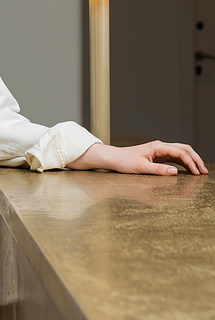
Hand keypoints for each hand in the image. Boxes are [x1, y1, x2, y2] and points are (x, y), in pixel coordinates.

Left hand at [67, 141, 207, 175]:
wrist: (114, 158)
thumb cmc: (125, 162)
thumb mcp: (141, 168)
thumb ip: (158, 170)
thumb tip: (175, 172)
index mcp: (157, 147)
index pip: (179, 152)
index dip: (190, 162)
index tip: (197, 173)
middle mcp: (160, 146)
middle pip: (184, 149)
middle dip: (196, 159)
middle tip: (204, 171)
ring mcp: (160, 151)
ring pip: (181, 152)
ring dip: (191, 160)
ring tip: (200, 171)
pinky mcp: (158, 156)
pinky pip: (174, 157)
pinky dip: (184, 163)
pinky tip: (188, 170)